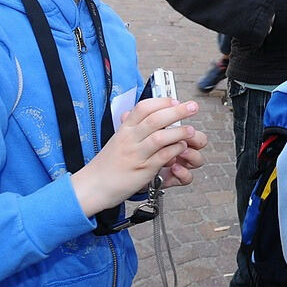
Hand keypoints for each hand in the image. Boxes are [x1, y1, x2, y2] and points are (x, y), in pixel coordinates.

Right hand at [71, 97, 200, 216]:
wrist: (93, 186)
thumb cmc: (107, 164)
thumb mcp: (117, 139)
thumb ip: (130, 126)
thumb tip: (137, 111)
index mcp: (124, 129)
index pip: (143, 108)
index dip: (162, 102)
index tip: (175, 101)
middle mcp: (129, 139)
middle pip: (155, 119)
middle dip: (177, 111)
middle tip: (193, 107)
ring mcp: (136, 154)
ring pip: (160, 137)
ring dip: (179, 132)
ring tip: (191, 130)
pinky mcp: (143, 170)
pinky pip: (162, 156)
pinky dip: (175, 150)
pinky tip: (182, 147)